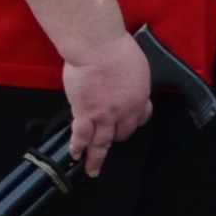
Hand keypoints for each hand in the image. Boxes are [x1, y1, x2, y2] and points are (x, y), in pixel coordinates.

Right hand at [55, 31, 153, 173]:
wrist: (99, 47)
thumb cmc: (117, 50)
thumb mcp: (136, 67)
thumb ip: (131, 82)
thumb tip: (125, 85)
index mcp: (140, 98)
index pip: (139, 119)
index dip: (131, 123)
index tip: (125, 126)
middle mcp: (125, 111)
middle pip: (121, 133)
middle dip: (114, 138)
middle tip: (106, 144)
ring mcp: (105, 115)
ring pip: (102, 143)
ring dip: (96, 157)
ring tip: (92, 168)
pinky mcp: (86, 114)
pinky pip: (82, 136)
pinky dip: (78, 147)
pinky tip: (75, 154)